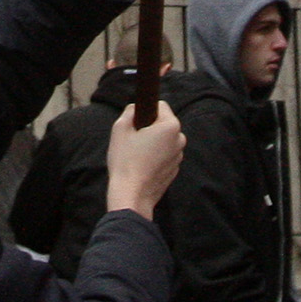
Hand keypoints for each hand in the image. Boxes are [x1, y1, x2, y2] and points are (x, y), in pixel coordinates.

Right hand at [104, 103, 185, 217]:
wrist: (132, 195)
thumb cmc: (126, 162)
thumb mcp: (120, 128)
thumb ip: (130, 111)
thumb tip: (135, 108)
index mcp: (170, 126)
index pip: (160, 106)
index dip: (145, 112)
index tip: (136, 125)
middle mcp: (180, 139)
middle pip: (163, 124)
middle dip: (150, 128)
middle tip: (134, 140)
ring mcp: (178, 156)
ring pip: (164, 140)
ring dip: (153, 143)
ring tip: (137, 155)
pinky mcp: (174, 170)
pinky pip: (164, 155)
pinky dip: (155, 157)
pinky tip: (142, 166)